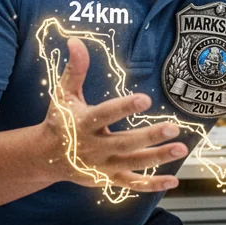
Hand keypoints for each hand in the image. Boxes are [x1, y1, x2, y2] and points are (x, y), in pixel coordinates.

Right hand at [43, 38, 186, 192]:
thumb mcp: (64, 94)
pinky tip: (174, 181)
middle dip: (149, 136)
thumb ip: (75, 69)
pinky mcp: (107, 179)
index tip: (145, 100)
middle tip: (174, 128)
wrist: (44, 157)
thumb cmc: (59, 121)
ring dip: (158, 158)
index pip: (106, 114)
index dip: (125, 107)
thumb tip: (75, 40)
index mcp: (83, 123)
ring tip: (181, 149)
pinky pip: (132, 184)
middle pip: (125, 142)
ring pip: (133, 164)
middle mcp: (94, 146)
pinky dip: (152, 184)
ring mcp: (102, 165)